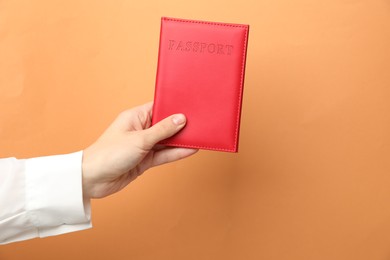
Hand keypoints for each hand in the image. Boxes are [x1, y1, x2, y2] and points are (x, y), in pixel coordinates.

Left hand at [81, 102, 197, 198]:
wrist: (93, 179)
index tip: (191, 107)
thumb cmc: (109, 154)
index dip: (174, 108)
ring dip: (180, 141)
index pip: (159, 108)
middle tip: (201, 122)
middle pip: (165, 125)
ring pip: (166, 141)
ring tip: (200, 137)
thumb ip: (162, 130)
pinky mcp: (145, 160)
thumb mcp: (140, 140)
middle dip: (181, 125)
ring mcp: (143, 145)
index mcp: (135, 117)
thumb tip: (180, 119)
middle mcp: (140, 129)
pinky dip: (176, 153)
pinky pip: (164, 154)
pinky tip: (190, 150)